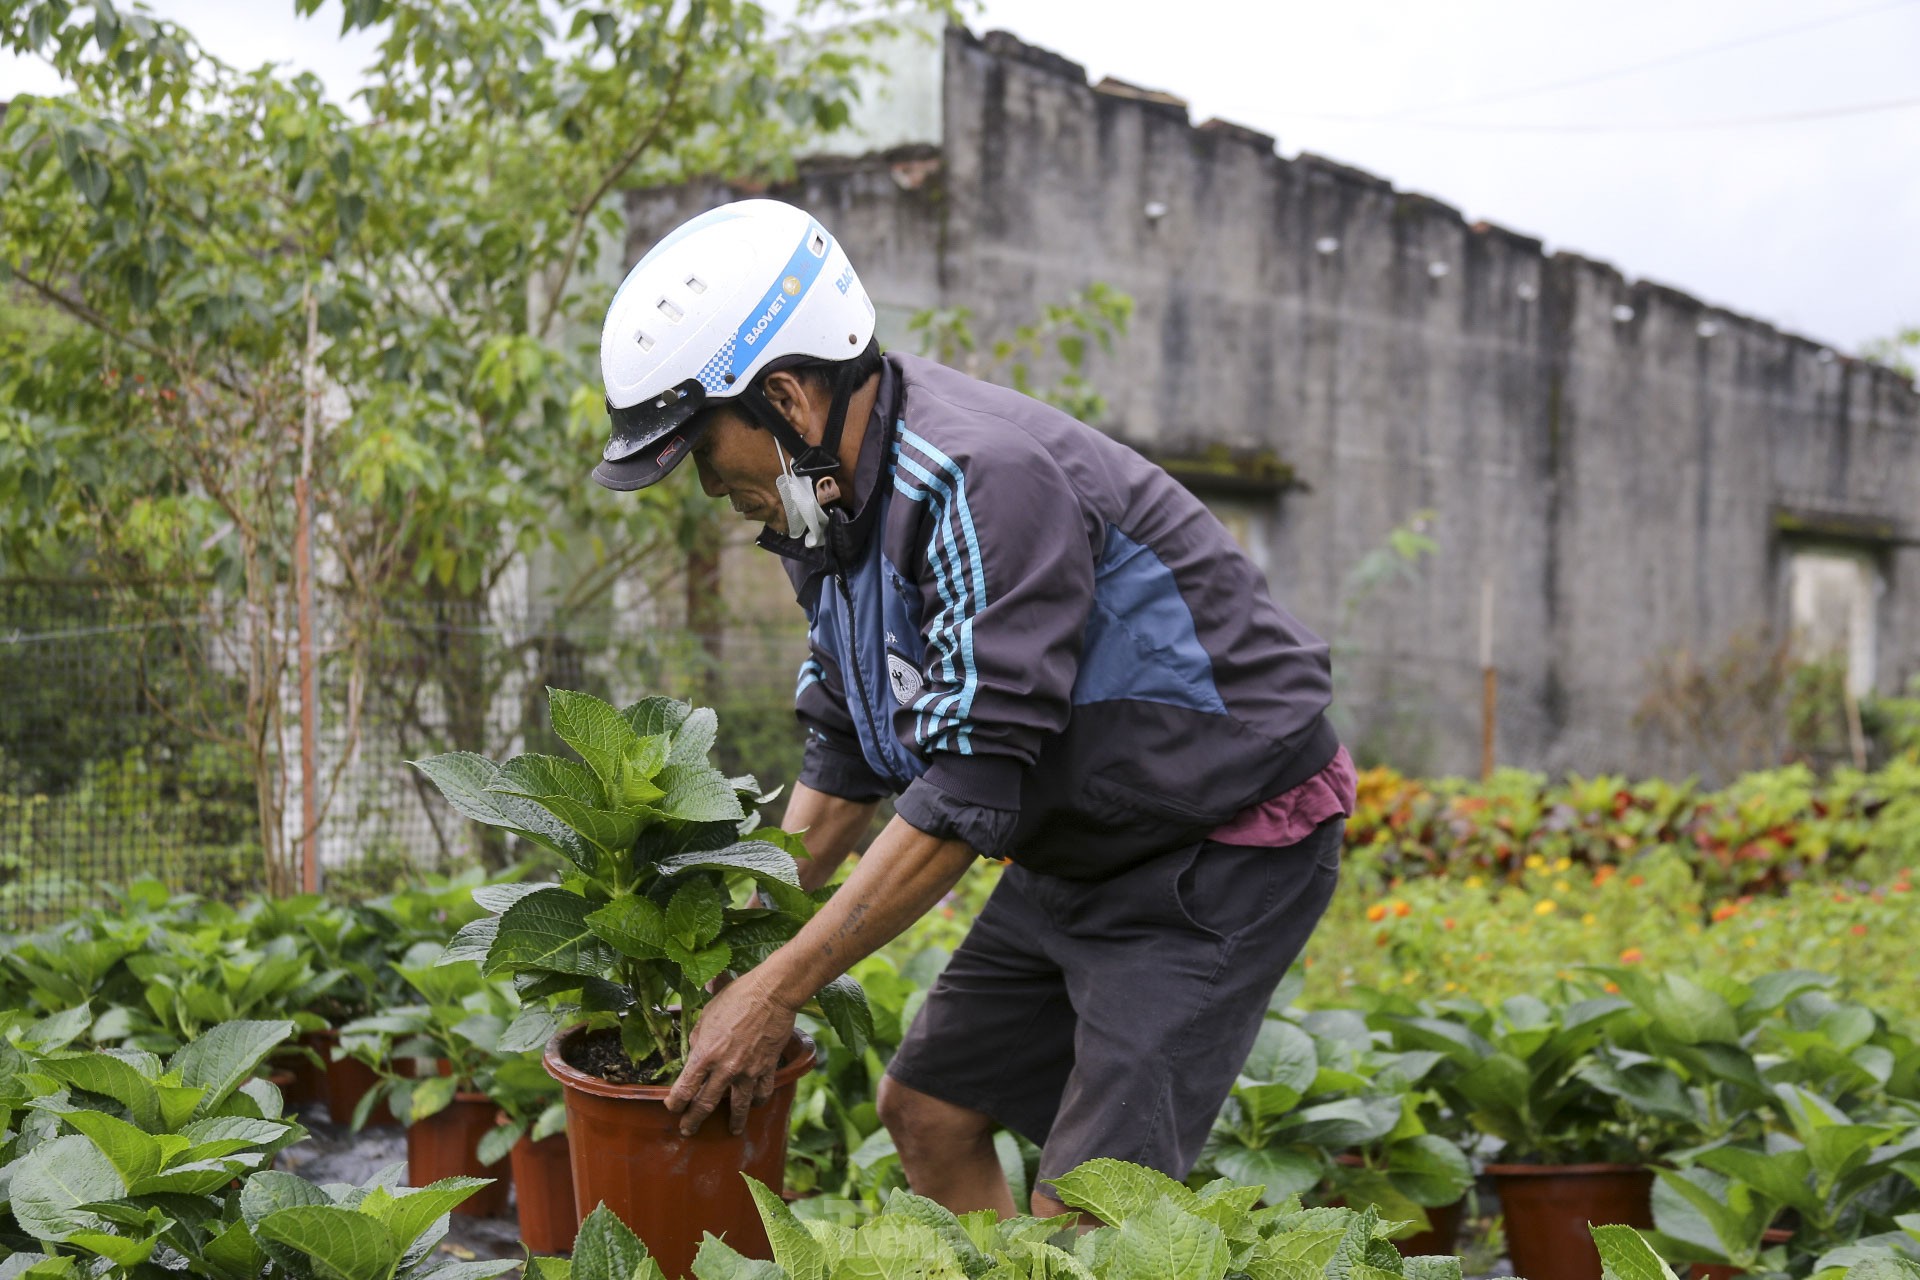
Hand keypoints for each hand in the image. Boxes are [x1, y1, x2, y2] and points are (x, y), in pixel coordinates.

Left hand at [664, 968, 796, 1136]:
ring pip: (739, 1107)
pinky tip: (755, 1104)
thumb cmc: (736, 997)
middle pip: (705, 1104)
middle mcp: (725, 1068)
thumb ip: (699, 1038)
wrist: (771, 994)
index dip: (675, 1102)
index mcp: (705, 1054)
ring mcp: (748, 1071)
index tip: (671, 1107)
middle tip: (687, 1130)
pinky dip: (758, 1101)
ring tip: (732, 1130)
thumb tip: (696, 1052)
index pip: (684, 1088)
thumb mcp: (707, 1015)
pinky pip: (762, 1092)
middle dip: (693, 1120)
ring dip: (734, 1122)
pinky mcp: (767, 1068)